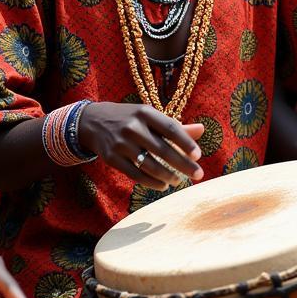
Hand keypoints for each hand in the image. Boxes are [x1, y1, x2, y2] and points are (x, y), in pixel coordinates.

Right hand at [78, 102, 203, 189]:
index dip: (186, 143)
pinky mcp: (111, 158)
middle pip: (163, 150)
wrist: (93, 122)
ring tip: (179, 181)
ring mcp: (120, 143)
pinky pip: (135, 174)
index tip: (198, 156)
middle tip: (198, 175)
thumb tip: (202, 129)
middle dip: (183, 165)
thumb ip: (175, 126)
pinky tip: (163, 185)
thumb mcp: (149, 117)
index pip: (170, 128)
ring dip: (168, 176)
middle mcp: (133, 127)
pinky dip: (152, 182)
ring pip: (150, 165)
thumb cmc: (130, 120)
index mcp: (145, 112)